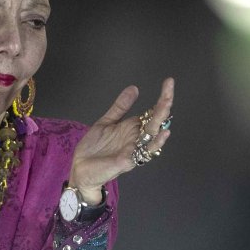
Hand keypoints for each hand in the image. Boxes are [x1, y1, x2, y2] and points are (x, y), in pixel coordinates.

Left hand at [69, 77, 174, 198]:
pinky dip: (156, 142)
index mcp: (133, 129)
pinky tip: (162, 133)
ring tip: (167, 104)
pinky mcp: (128, 160)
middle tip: (170, 88)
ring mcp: (134, 149)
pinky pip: (145, 151)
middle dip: (164, 104)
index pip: (152, 112)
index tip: (168, 82)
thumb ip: (120, 107)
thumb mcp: (107, 122)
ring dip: (161, 119)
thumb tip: (134, 88)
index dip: (161, 98)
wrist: (80, 168)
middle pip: (156, 121)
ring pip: (153, 134)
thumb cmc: (94, 148)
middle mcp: (137, 138)